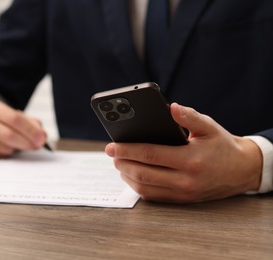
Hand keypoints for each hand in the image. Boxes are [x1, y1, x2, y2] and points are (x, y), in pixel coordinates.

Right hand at [0, 98, 46, 158]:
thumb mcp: (13, 115)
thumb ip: (31, 123)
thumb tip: (42, 137)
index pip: (14, 118)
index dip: (30, 130)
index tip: (42, 138)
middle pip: (8, 134)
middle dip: (26, 142)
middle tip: (37, 146)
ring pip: (4, 148)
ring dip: (16, 148)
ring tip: (18, 144)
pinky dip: (6, 154)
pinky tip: (5, 147)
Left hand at [105, 103, 262, 202]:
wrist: (242, 170)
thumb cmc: (222, 146)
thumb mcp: (209, 127)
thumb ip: (189, 116)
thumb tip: (171, 107)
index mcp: (190, 160)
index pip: (150, 155)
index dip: (127, 150)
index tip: (111, 146)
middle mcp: (185, 180)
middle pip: (142, 174)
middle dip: (122, 162)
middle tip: (111, 153)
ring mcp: (182, 193)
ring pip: (144, 188)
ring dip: (127, 176)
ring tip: (119, 162)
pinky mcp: (181, 200)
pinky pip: (153, 197)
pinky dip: (138, 187)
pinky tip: (132, 175)